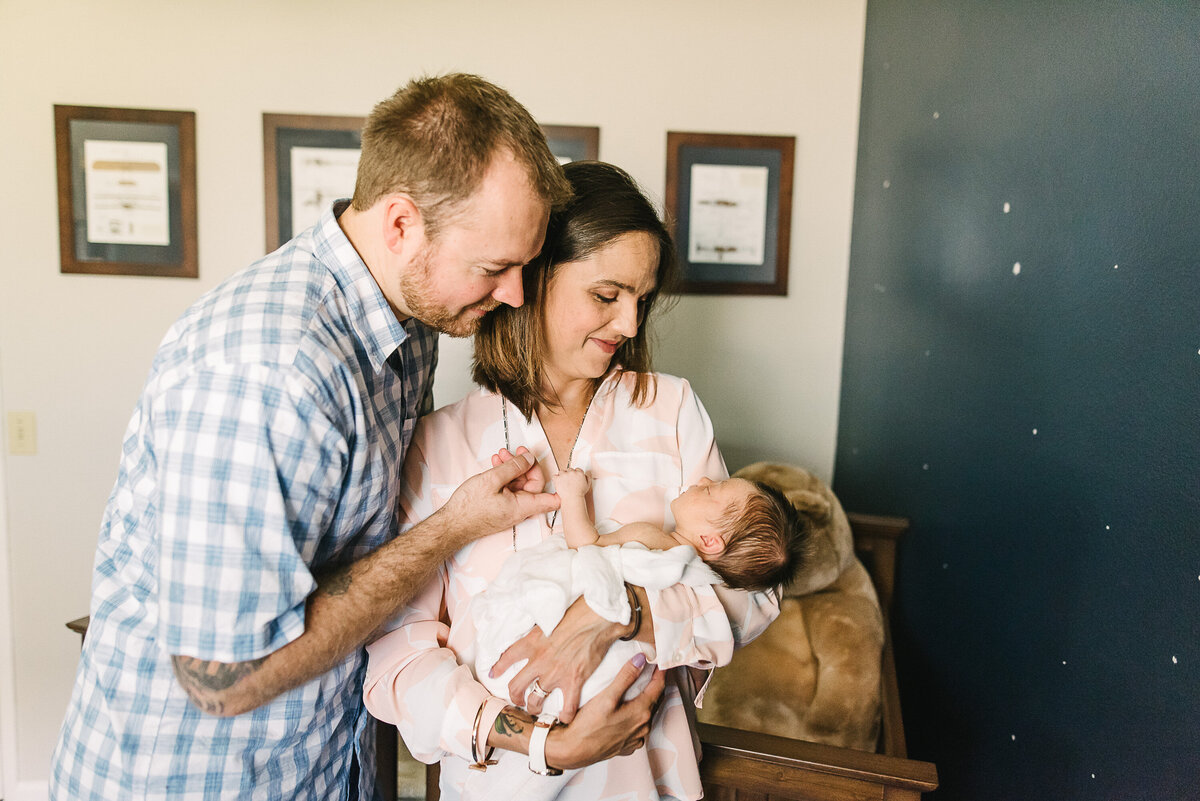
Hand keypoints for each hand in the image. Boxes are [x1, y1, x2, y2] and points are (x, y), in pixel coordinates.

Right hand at [439, 450, 558, 542]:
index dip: (556, 484)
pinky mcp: (500, 508)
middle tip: (515, 451)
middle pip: (532, 485)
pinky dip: (504, 476)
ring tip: (500, 455)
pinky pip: (508, 490)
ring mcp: (509, 510)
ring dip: (512, 468)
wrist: (450, 525)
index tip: (550, 467)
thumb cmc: (469, 507)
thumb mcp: (492, 480)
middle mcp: (519, 510)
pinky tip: (495, 464)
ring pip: (518, 485)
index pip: (552, 500)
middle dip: (524, 465)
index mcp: (522, 506)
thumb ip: (513, 467)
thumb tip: (529, 459)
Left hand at [490, 596, 623, 722]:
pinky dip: (565, 715)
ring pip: (535, 701)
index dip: (498, 668)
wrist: (596, 618)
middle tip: (518, 700)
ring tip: (537, 710)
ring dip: (534, 708)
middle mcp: (539, 661)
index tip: (494, 674)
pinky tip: (565, 717)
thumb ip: (540, 632)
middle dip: (515, 697)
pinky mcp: (574, 681)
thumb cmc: (576, 612)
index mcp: (531, 643)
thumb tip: (539, 633)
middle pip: (515, 687)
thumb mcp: (548, 618)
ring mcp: (555, 674)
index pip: (507, 658)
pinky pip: (567, 707)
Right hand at [544, 654, 663, 769]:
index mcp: (641, 712)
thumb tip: (641, 660)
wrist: (573, 751)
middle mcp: (642, 727)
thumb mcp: (606, 697)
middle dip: (654, 685)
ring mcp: (635, 739)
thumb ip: (626, 677)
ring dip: (646, 701)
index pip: (658, 687)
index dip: (660, 672)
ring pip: (647, 715)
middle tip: (652, 671)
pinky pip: (638, 728)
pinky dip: (637, 716)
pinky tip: (629, 711)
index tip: (660, 661)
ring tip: (641, 688)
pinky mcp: (627, 746)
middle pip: (654, 700)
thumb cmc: (587, 725)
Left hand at [553, 467, 588, 497]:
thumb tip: (587, 474)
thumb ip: (588, 478)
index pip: (577, 469)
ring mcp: (564, 475)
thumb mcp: (588, 485)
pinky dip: (555, 479)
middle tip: (568, 481)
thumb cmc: (579, 493)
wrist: (572, 498)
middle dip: (568, 475)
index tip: (573, 478)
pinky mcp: (558, 478)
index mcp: (579, 473)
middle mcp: (572, 472)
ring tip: (563, 482)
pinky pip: (554, 476)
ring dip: (562, 476)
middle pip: (569, 470)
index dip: (575, 474)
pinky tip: (558, 483)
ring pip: (561, 472)